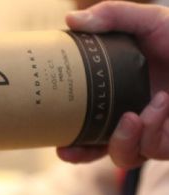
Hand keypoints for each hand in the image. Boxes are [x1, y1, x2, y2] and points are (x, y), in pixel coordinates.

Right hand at [57, 2, 168, 167]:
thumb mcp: (150, 21)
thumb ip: (113, 16)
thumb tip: (69, 21)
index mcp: (122, 95)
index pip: (91, 122)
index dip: (72, 137)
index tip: (56, 140)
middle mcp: (136, 117)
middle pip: (100, 149)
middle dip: (83, 155)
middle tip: (70, 149)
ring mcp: (157, 133)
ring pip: (124, 157)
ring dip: (123, 140)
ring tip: (135, 114)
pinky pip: (151, 149)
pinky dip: (150, 131)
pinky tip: (161, 106)